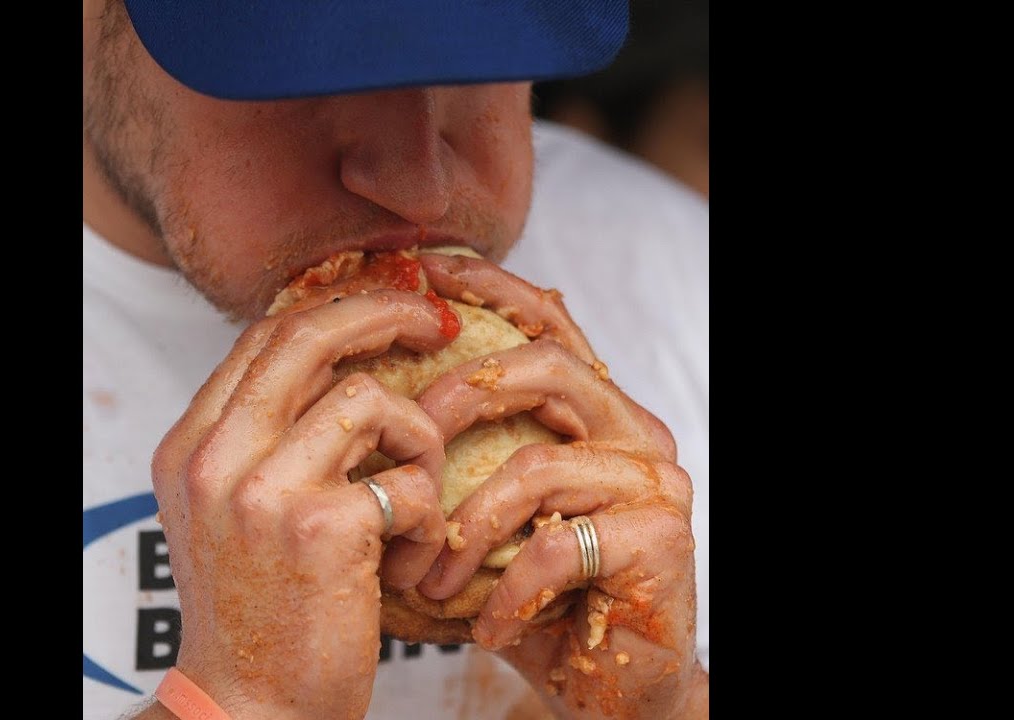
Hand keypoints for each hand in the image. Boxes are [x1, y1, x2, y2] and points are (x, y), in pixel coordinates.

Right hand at [149, 290, 454, 719]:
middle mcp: (215, 457)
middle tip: (437, 321)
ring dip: (417, 438)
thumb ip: (262, 441)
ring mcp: (262, 490)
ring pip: (368, 398)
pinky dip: (427, 511)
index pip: (263, 336)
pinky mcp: (320, 528)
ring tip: (416, 492)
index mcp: (191, 446)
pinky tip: (412, 555)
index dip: (336, 308)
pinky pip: (407, 477)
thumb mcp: (228, 514)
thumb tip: (335, 367)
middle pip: (308, 336)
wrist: (248, 709)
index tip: (388, 309)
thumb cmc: (257, 613)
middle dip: (386, 313)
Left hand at [395, 254, 705, 718]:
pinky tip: (487, 627)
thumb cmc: (533, 597)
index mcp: (590, 411)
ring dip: (464, 528)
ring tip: (428, 582)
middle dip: (457, 400)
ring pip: (540, 464)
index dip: (492, 289)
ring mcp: (654, 482)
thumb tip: (350, 410)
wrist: (611, 686)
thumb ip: (449, 460)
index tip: (427, 271)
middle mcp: (631, 430)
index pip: (547, 324)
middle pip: (546, 368)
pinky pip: (559, 545)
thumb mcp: (480, 519)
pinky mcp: (662, 540)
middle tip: (405, 452)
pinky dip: (506, 591)